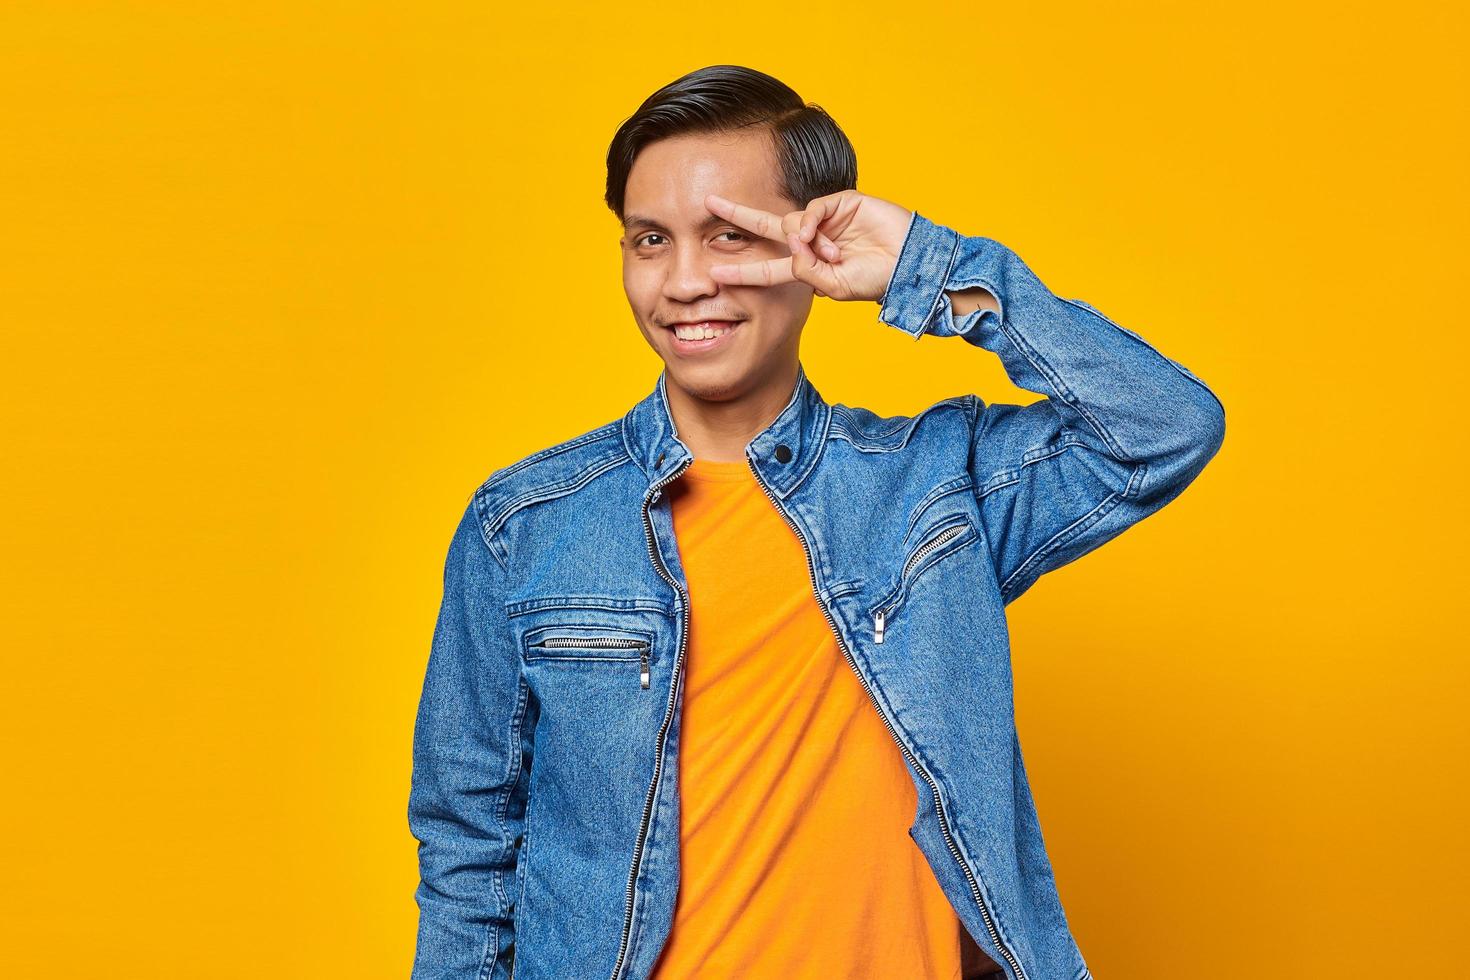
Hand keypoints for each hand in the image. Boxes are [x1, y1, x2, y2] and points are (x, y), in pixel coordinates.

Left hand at [705, 190, 913, 302]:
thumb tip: (791, 241)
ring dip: (809, 242)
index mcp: (807, 267)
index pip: (766, 268)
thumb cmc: (874, 281)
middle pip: (766, 226)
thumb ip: (807, 269)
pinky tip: (817, 235)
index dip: (741, 270)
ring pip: (795, 223)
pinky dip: (811, 222)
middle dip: (738, 214)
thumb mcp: (834, 286)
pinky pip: (813, 208)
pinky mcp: (842, 203)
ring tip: (834, 255)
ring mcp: (826, 221)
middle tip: (709, 202)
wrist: (908, 266)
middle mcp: (811, 241)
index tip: (714, 272)